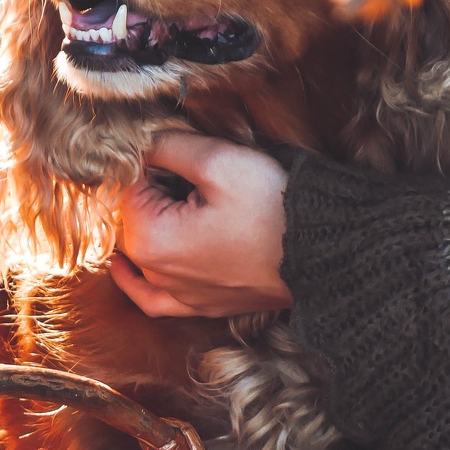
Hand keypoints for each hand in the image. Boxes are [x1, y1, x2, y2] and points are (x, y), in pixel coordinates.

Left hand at [110, 131, 292, 317]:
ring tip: (185, 200)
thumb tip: (139, 143)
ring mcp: (179, 295)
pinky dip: (136, 280)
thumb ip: (167, 146)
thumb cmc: (272, 207)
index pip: (128, 185)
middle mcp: (156, 274)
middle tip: (197, 178)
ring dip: (153, 224)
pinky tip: (126, 267)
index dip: (154, 162)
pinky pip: (154, 298)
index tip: (185, 157)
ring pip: (141, 252)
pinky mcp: (202, 305)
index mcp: (149, 239)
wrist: (323, 253)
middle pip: (134, 218)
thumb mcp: (217, 160)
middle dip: (155, 192)